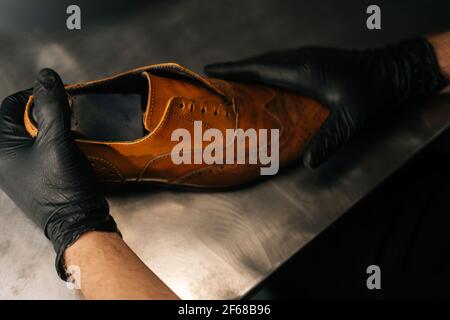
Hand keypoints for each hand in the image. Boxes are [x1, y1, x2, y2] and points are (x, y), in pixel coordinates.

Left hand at [0, 69, 117, 279]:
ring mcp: (20, 170)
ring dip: (53, 127)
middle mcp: (6, 159)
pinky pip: (41, 150)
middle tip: (68, 112)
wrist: (79, 223)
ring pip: (34, 135)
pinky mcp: (36, 177)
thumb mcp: (57, 142)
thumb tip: (46, 75)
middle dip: (46, 112)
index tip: (59, 93)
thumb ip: (51, 107)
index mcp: (2, 148)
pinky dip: (56, 143)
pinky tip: (72, 147)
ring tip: (72, 130)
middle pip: (22, 120)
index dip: (35, 94)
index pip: (11, 106)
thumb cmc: (63, 186)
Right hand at [205, 38, 446, 166]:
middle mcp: (301, 59)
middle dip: (237, 68)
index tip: (211, 69)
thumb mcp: (349, 119)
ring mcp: (308, 56)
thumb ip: (328, 139)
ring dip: (251, 66)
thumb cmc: (371, 92)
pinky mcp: (315, 59)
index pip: (259, 68)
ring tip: (235, 77)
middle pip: (260, 61)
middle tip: (217, 75)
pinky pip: (281, 61)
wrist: (393, 70)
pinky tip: (266, 78)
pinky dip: (266, 67)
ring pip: (271, 59)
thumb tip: (309, 162)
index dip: (234, 69)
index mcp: (302, 71)